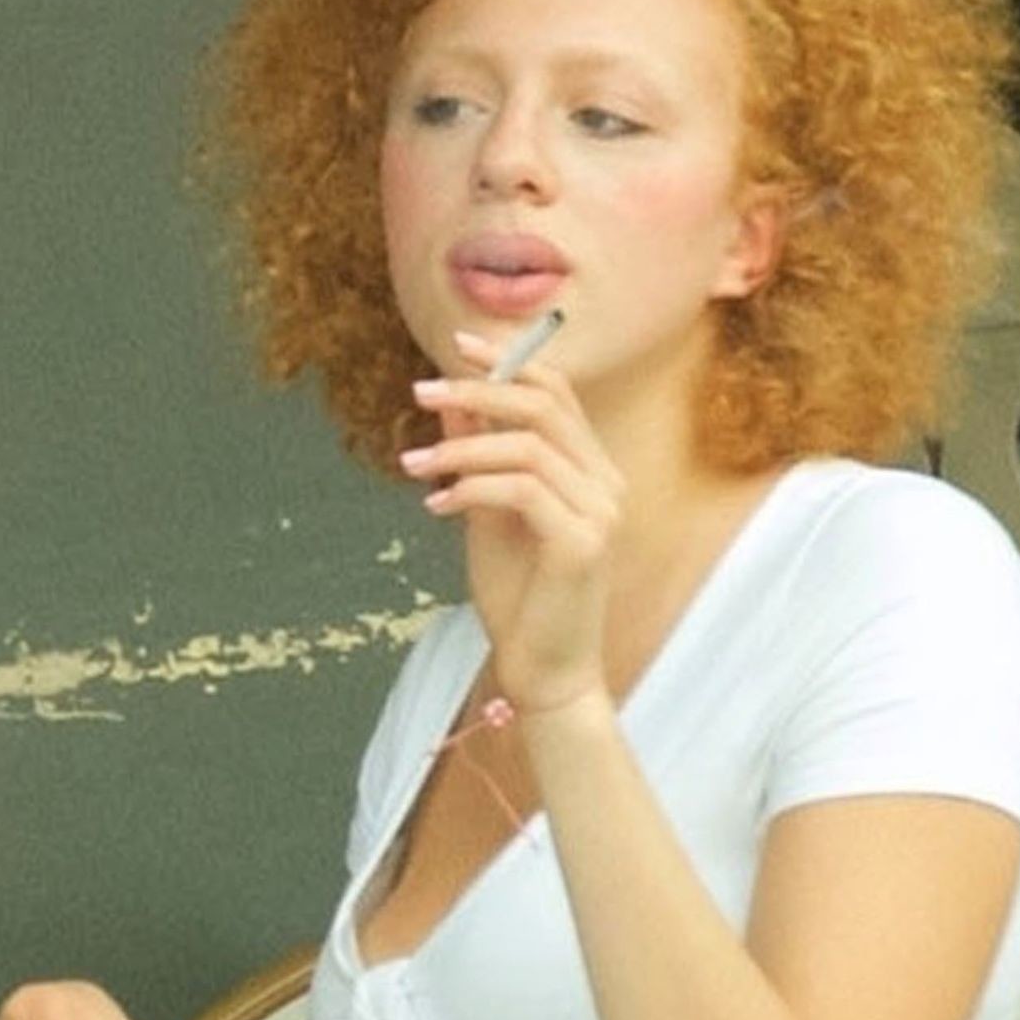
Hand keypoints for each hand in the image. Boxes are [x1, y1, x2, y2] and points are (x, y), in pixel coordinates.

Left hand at [401, 331, 624, 713]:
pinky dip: (471, 489)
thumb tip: (452, 404)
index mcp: (591, 470)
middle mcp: (606, 483)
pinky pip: (521, 491)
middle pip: (545, 405)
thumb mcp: (488, 515)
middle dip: (478, 390)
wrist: (545, 672)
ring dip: (462, 447)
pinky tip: (437, 506)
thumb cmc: (521, 599)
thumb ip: (478, 459)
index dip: (509, 361)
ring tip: (413, 467)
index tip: (456, 347)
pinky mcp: (583, 543)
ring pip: (529, 445)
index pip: (557, 393)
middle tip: (421, 392)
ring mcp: (602, 512)